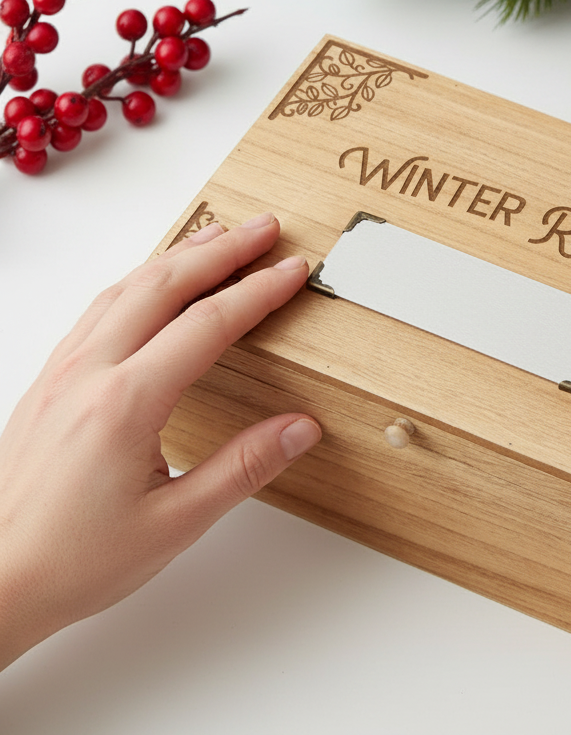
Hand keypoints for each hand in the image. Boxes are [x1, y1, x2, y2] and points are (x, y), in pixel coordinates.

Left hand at [0, 212, 321, 669]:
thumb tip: (300, 428)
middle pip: (164, 285)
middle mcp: (90, 373)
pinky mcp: (50, 381)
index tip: (292, 271)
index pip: (208, 325)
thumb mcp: (175, 523)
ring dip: (179, 257)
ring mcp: (63, 372)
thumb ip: (243, 467)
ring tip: (218, 238)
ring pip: (126, 287)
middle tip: (264, 230)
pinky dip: (139, 280)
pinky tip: (152, 283)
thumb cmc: (71, 560)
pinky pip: (99, 308)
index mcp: (126, 403)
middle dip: (222, 250)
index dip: (258, 292)